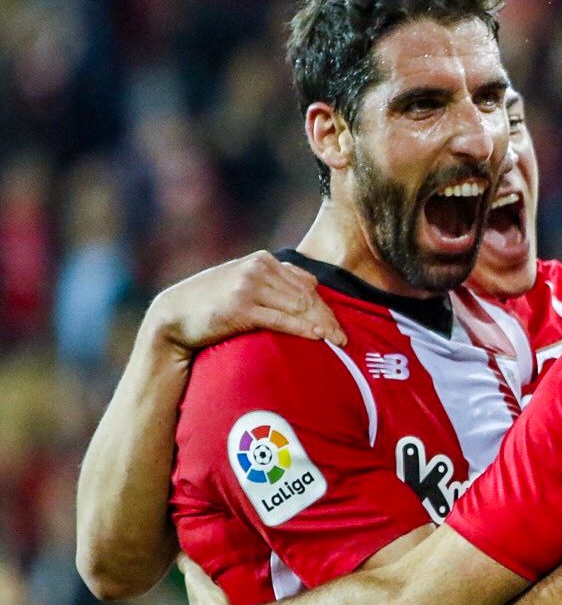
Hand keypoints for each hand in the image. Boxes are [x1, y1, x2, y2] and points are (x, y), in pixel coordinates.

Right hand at [150, 252, 344, 353]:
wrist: (173, 318)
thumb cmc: (212, 305)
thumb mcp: (244, 285)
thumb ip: (273, 283)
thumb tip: (310, 289)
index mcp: (263, 260)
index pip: (307, 283)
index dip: (326, 306)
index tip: (338, 326)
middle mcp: (258, 268)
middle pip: (307, 295)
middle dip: (328, 318)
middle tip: (345, 339)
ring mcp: (249, 286)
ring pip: (298, 307)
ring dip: (321, 326)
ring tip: (338, 343)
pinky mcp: (241, 307)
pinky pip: (282, 319)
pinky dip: (303, 329)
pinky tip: (318, 338)